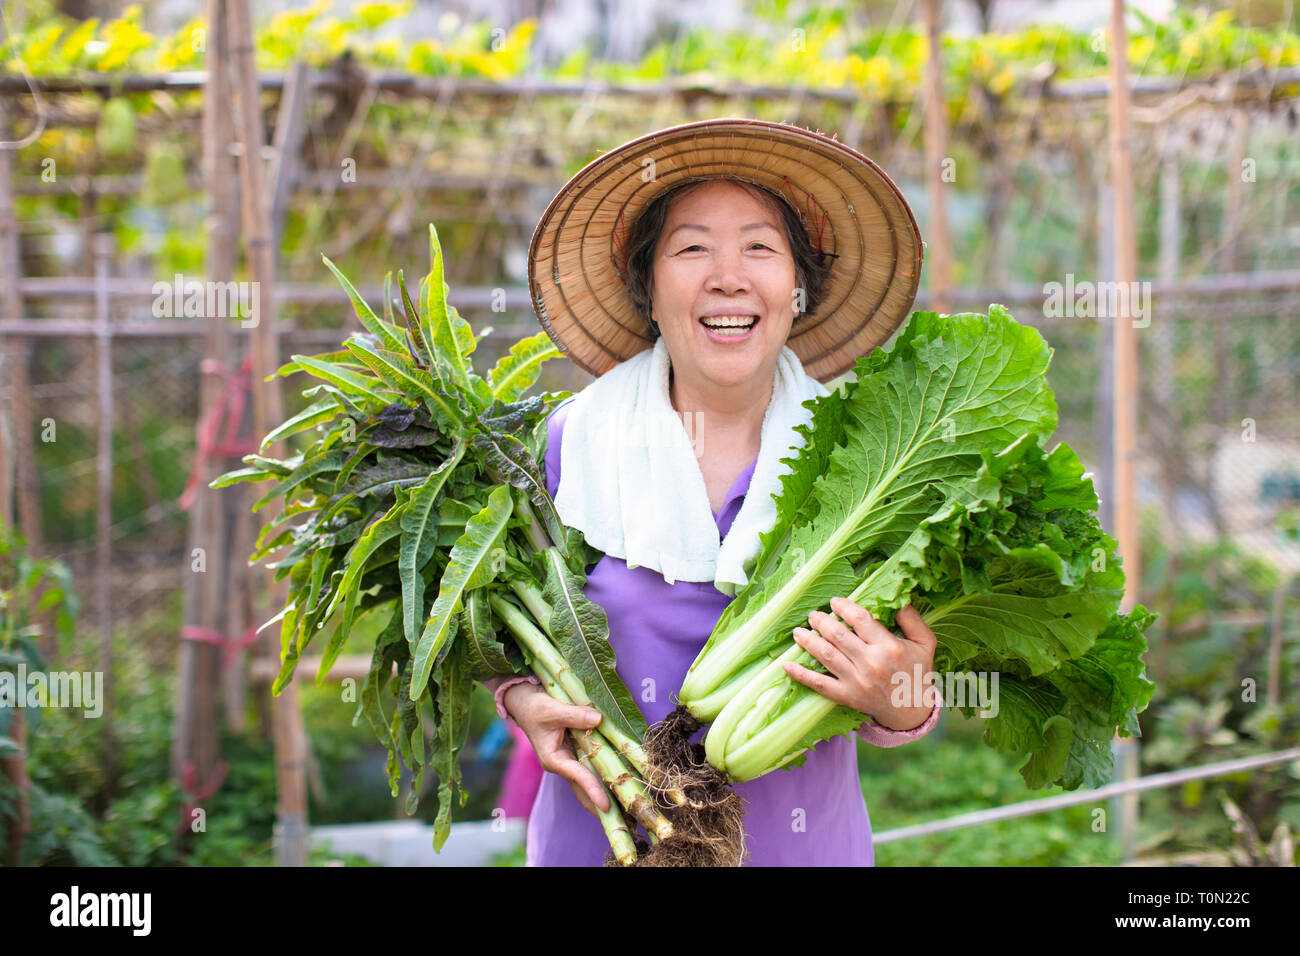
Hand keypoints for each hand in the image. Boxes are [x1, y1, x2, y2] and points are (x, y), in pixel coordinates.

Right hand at [502, 681, 610, 816]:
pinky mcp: (575, 754)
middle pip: (584, 791)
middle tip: (623, 821)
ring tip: (625, 810)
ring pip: (589, 783)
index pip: (578, 777)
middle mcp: (562, 764)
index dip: (594, 791)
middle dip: (601, 807)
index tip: (607, 807)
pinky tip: (619, 784)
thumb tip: (598, 719)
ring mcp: (569, 761)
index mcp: (553, 759)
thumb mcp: (553, 709)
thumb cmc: (535, 708)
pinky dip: (604, 777)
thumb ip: (575, 715)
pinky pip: (592, 769)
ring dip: (605, 795)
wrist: (525, 703)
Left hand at [782, 598, 937, 730]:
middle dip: (821, 621)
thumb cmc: (917, 671)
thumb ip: (912, 619)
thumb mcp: (925, 643)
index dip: (844, 607)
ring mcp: (857, 682)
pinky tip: (786, 665)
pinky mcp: (847, 696)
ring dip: (808, 641)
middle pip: (838, 636)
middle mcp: (871, 664)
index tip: (835, 602)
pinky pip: (819, 684)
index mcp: (889, 647)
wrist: (912, 711)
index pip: (860, 619)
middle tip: (813, 615)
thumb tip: (898, 598)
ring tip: (798, 632)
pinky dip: (801, 674)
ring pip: (826, 656)